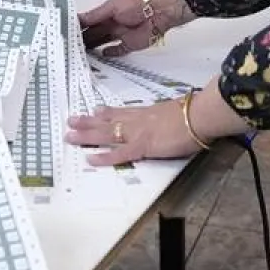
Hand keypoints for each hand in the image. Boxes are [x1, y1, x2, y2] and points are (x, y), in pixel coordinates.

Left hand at [67, 82, 249, 165]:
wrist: (199, 116)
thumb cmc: (195, 115)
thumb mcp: (178, 113)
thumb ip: (171, 116)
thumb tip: (175, 119)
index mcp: (148, 113)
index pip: (123, 113)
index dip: (107, 113)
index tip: (95, 111)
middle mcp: (138, 120)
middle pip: (108, 121)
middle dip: (88, 122)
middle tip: (72, 120)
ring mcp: (138, 132)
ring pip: (106, 133)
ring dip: (87, 134)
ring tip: (70, 135)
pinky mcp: (142, 146)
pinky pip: (119, 153)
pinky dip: (104, 156)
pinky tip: (90, 158)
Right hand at [79, 0, 190, 57]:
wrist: (157, 12)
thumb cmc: (133, 5)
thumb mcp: (111, 7)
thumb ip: (95, 16)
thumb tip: (78, 19)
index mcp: (106, 13)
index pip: (89, 22)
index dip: (79, 27)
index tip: (65, 34)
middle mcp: (111, 24)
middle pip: (94, 33)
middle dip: (83, 39)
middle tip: (69, 48)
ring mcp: (120, 35)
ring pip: (103, 42)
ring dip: (94, 47)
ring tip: (80, 54)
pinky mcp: (130, 45)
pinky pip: (118, 50)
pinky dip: (110, 53)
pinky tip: (101, 56)